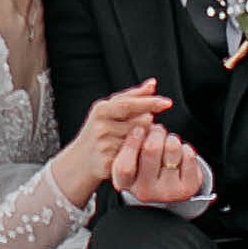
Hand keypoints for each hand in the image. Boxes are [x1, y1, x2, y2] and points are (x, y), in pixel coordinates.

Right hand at [54, 82, 169, 206]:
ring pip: (140, 141)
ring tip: (134, 142)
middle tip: (141, 129)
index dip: (150, 103)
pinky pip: (135, 158)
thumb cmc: (99, 131)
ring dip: (144, 141)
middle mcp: (102, 127)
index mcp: (101, 110)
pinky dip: (139, 157)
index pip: (130, 104)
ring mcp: (105, 147)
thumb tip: (153, 83)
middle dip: (147, 126)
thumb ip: (132, 96)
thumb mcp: (109, 110)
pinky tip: (134, 156)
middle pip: (139, 124)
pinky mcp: (109, 165)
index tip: (168, 103)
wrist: (79, 162)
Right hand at [111, 119, 207, 207]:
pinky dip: (185, 148)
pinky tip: (179, 155)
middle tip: (158, 131)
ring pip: (172, 148)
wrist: (169, 188)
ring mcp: (168, 191)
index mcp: (125, 184)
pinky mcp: (187, 188)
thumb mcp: (132, 155)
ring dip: (172, 138)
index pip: (125, 166)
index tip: (139, 129)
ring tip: (169, 142)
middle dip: (156, 132)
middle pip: (151, 149)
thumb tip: (144, 122)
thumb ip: (131, 141)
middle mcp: (145, 192)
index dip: (132, 142)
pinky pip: (188, 155)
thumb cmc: (145, 165)